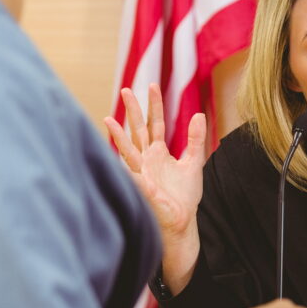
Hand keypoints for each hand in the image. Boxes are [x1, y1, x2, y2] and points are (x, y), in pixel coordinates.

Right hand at [104, 84, 204, 291]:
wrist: (182, 222)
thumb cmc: (184, 196)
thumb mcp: (194, 162)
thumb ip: (195, 139)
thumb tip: (199, 114)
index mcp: (158, 152)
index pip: (155, 123)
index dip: (154, 105)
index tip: (152, 85)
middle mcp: (146, 159)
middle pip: (138, 129)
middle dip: (133, 110)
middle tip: (126, 89)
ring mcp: (141, 172)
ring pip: (128, 149)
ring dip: (118, 135)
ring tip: (108, 118)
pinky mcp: (141, 186)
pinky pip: (131, 172)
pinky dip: (125, 162)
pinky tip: (115, 150)